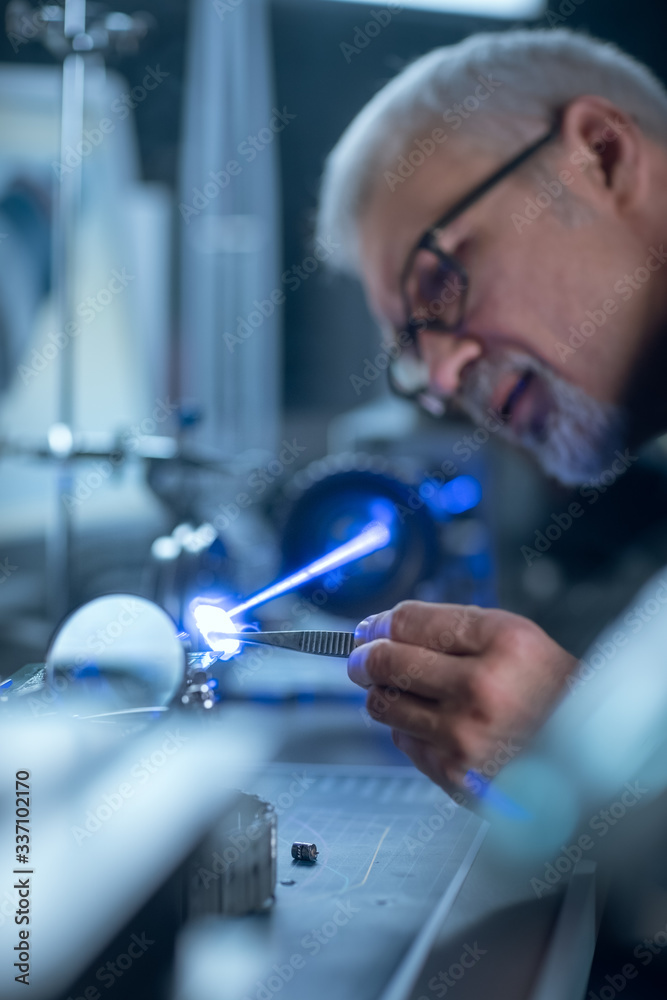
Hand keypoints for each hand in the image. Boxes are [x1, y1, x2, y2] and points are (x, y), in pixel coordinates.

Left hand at [348, 601, 575, 792]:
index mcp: (503, 643)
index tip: (370, 627)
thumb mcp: (516, 638)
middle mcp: (482, 689)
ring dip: (383, 694)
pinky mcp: (454, 774)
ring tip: (401, 690)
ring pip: (384, 704)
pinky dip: (408, 729)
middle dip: (364, 657)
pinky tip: (433, 724)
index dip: (379, 623)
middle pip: (387, 662)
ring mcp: (465, 736)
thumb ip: (452, 628)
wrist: (588, 758)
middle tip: (362, 657)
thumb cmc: (551, 694)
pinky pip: (403, 742)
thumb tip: (384, 629)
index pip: (411, 622)